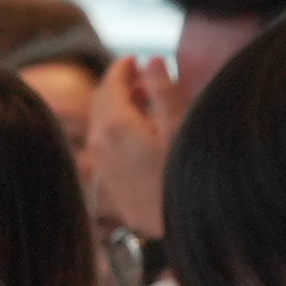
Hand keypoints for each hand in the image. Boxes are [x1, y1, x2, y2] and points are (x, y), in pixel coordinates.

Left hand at [83, 57, 181, 241]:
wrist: (181, 227)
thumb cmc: (185, 174)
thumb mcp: (181, 125)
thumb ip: (164, 88)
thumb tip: (152, 59)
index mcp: (115, 123)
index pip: (112, 82)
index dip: (124, 66)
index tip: (136, 58)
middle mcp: (100, 142)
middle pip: (102, 101)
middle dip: (120, 84)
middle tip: (143, 77)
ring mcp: (102, 165)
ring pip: (102, 124)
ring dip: (119, 108)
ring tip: (146, 104)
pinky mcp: (109, 182)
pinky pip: (105, 145)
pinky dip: (117, 130)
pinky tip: (141, 135)